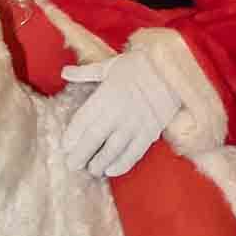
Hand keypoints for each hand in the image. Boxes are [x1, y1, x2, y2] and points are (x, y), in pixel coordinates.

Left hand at [61, 47, 181, 178]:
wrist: (172, 69)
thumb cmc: (138, 65)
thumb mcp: (109, 65)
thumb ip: (85, 72)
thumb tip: (64, 72)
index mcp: (105, 95)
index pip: (83, 120)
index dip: (72, 136)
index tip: (64, 146)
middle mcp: (117, 112)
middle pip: (94, 139)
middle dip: (81, 154)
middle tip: (72, 165)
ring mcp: (134, 124)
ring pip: (112, 149)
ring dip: (100, 162)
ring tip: (92, 170)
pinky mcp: (150, 132)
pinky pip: (134, 153)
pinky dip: (122, 164)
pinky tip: (112, 171)